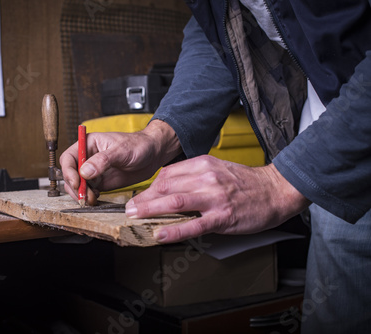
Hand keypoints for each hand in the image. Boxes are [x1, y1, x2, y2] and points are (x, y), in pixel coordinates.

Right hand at [59, 120, 181, 204]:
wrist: (153, 155)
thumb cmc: (139, 145)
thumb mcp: (121, 150)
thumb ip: (102, 160)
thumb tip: (85, 171)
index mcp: (88, 144)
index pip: (68, 157)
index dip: (69, 171)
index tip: (77, 182)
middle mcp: (88, 157)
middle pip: (70, 174)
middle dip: (74, 186)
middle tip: (84, 196)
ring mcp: (93, 171)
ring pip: (77, 185)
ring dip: (80, 194)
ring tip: (91, 199)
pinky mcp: (101, 182)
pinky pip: (88, 191)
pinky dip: (88, 197)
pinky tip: (96, 199)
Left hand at [124, 155, 310, 242]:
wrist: (275, 190)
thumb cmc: (246, 182)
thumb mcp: (217, 169)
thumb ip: (194, 175)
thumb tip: (168, 187)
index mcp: (203, 164)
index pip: (168, 174)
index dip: (150, 187)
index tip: (140, 197)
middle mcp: (206, 177)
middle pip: (167, 186)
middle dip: (145, 198)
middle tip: (129, 209)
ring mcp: (214, 197)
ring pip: (175, 202)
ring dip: (151, 210)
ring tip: (136, 218)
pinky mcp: (222, 216)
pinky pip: (194, 225)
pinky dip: (174, 230)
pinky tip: (160, 234)